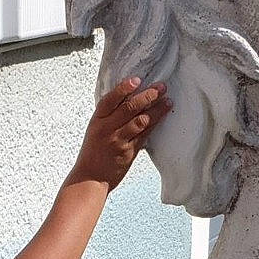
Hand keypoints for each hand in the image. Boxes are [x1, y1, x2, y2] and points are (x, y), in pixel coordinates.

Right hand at [69, 77, 171, 191]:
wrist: (90, 178)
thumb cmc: (93, 153)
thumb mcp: (95, 130)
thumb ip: (108, 116)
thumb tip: (127, 98)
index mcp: (97, 120)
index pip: (110, 100)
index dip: (123, 88)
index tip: (136, 80)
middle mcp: (107, 129)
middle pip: (129, 108)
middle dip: (148, 95)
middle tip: (162, 87)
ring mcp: (119, 141)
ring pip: (141, 121)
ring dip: (157, 109)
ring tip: (168, 101)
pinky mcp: (129, 152)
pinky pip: (145, 135)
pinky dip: (154, 124)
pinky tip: (163, 117)